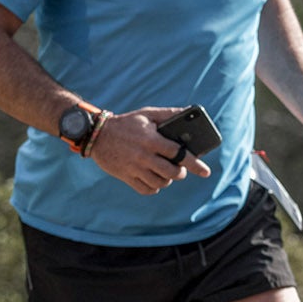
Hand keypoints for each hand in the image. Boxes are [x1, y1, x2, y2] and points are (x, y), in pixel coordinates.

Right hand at [89, 108, 213, 194]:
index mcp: (151, 140)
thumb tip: (190, 112)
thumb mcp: (147, 114)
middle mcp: (144, 156)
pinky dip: (154, 188)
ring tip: (166, 173)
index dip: (194, 163)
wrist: (97, 134)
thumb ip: (169, 114)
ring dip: (167, 180)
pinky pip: (146, 190)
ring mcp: (134, 168)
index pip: (178, 153)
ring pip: (160, 183)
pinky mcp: (126, 177)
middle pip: (172, 173)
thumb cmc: (127, 123)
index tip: (205, 171)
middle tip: (180, 169)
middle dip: (181, 173)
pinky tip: (154, 179)